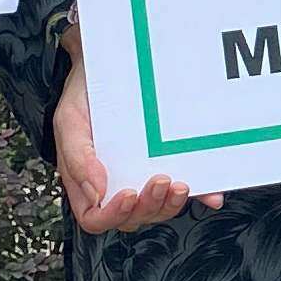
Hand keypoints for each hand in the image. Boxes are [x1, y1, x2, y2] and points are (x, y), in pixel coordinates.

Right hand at [51, 62, 219, 233]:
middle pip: (132, 217)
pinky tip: (211, 195)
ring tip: (180, 184)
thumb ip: (78, 159)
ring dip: (171, 205)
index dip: (113, 215)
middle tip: (161, 180)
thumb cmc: (85, 94)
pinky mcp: (167, 163)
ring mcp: (142, 174)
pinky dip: (201, 195)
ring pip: (158, 209)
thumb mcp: (69, 121)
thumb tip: (97, 193)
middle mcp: (115, 182)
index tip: (128, 195)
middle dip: (150, 206)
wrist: (108, 63)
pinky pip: (186, 187)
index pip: (95, 217)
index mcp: (87, 180)